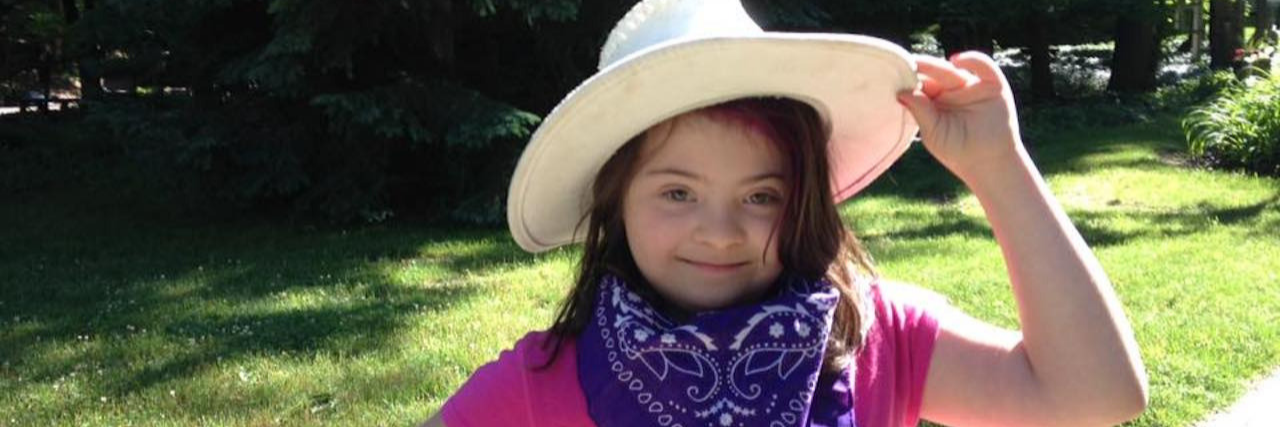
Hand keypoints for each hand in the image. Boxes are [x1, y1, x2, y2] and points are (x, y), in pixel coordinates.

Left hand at [896, 51, 1025, 183]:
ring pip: (953, 70)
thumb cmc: (957, 151)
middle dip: (920, 68)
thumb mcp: (933, 131)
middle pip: (934, 74)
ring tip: (919, 64)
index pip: (921, 84)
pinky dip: (971, 59)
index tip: (892, 73)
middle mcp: (953, 91)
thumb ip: (920, 110)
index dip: (909, 78)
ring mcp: (972, 86)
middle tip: (902, 63)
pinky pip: (983, 65)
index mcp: (935, 102)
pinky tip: (955, 61)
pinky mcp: (993, 85)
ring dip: (936, 66)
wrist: (989, 163)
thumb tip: (901, 92)